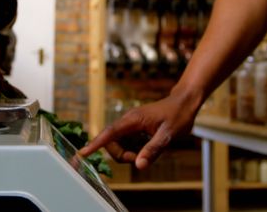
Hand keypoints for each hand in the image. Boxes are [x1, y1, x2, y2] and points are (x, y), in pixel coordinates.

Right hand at [79, 94, 199, 169]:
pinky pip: (126, 143)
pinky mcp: (135, 129)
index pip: (109, 133)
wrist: (185, 102)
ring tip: (146, 152)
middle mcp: (128, 121)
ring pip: (118, 144)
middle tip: (139, 158)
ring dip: (127, 154)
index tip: (82, 154)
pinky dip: (132, 150)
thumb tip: (138, 165)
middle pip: (111, 142)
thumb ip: (152, 150)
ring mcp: (131, 125)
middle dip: (120, 155)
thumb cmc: (178, 115)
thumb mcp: (168, 135)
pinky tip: (147, 147)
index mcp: (133, 120)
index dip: (95, 144)